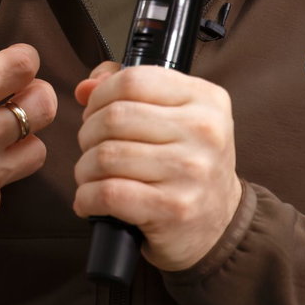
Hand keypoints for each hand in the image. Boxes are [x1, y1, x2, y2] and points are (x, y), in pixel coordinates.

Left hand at [72, 62, 242, 271]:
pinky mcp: (174, 208)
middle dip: (89, 133)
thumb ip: (131, 90)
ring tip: (90, 175)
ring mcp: (191, 171)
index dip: (101, 96)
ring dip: (85, 168)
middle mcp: (204, 131)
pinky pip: (109, 193)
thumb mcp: (176, 115)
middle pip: (115, 117)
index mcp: (206, 99)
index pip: (133, 80)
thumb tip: (85, 87)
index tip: (95, 112)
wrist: (219, 224)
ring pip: (107, 155)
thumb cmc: (189, 163)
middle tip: (91, 147)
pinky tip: (90, 200)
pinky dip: (87, 197)